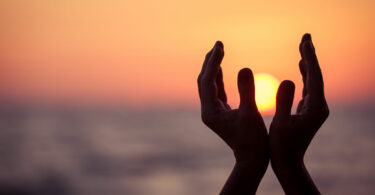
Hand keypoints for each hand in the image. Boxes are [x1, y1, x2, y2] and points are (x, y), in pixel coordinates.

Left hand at [198, 41, 267, 193]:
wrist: (252, 160)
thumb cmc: (253, 141)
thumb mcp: (251, 114)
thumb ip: (247, 91)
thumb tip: (244, 67)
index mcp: (210, 112)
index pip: (207, 81)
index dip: (213, 63)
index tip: (220, 47)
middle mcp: (208, 111)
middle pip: (204, 81)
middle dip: (210, 62)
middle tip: (218, 44)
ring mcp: (213, 112)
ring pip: (209, 85)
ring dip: (214, 68)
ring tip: (218, 50)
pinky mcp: (221, 113)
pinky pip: (217, 91)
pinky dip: (219, 78)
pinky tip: (221, 69)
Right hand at [269, 34, 328, 193]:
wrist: (288, 163)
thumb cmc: (282, 147)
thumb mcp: (281, 125)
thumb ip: (284, 102)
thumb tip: (288, 79)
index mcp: (315, 108)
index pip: (314, 77)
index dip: (309, 58)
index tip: (304, 42)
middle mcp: (319, 106)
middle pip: (316, 75)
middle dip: (310, 56)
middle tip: (305, 38)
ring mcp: (316, 108)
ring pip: (313, 80)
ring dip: (308, 63)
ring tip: (303, 47)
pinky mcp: (310, 110)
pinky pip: (309, 87)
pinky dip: (306, 74)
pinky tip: (302, 66)